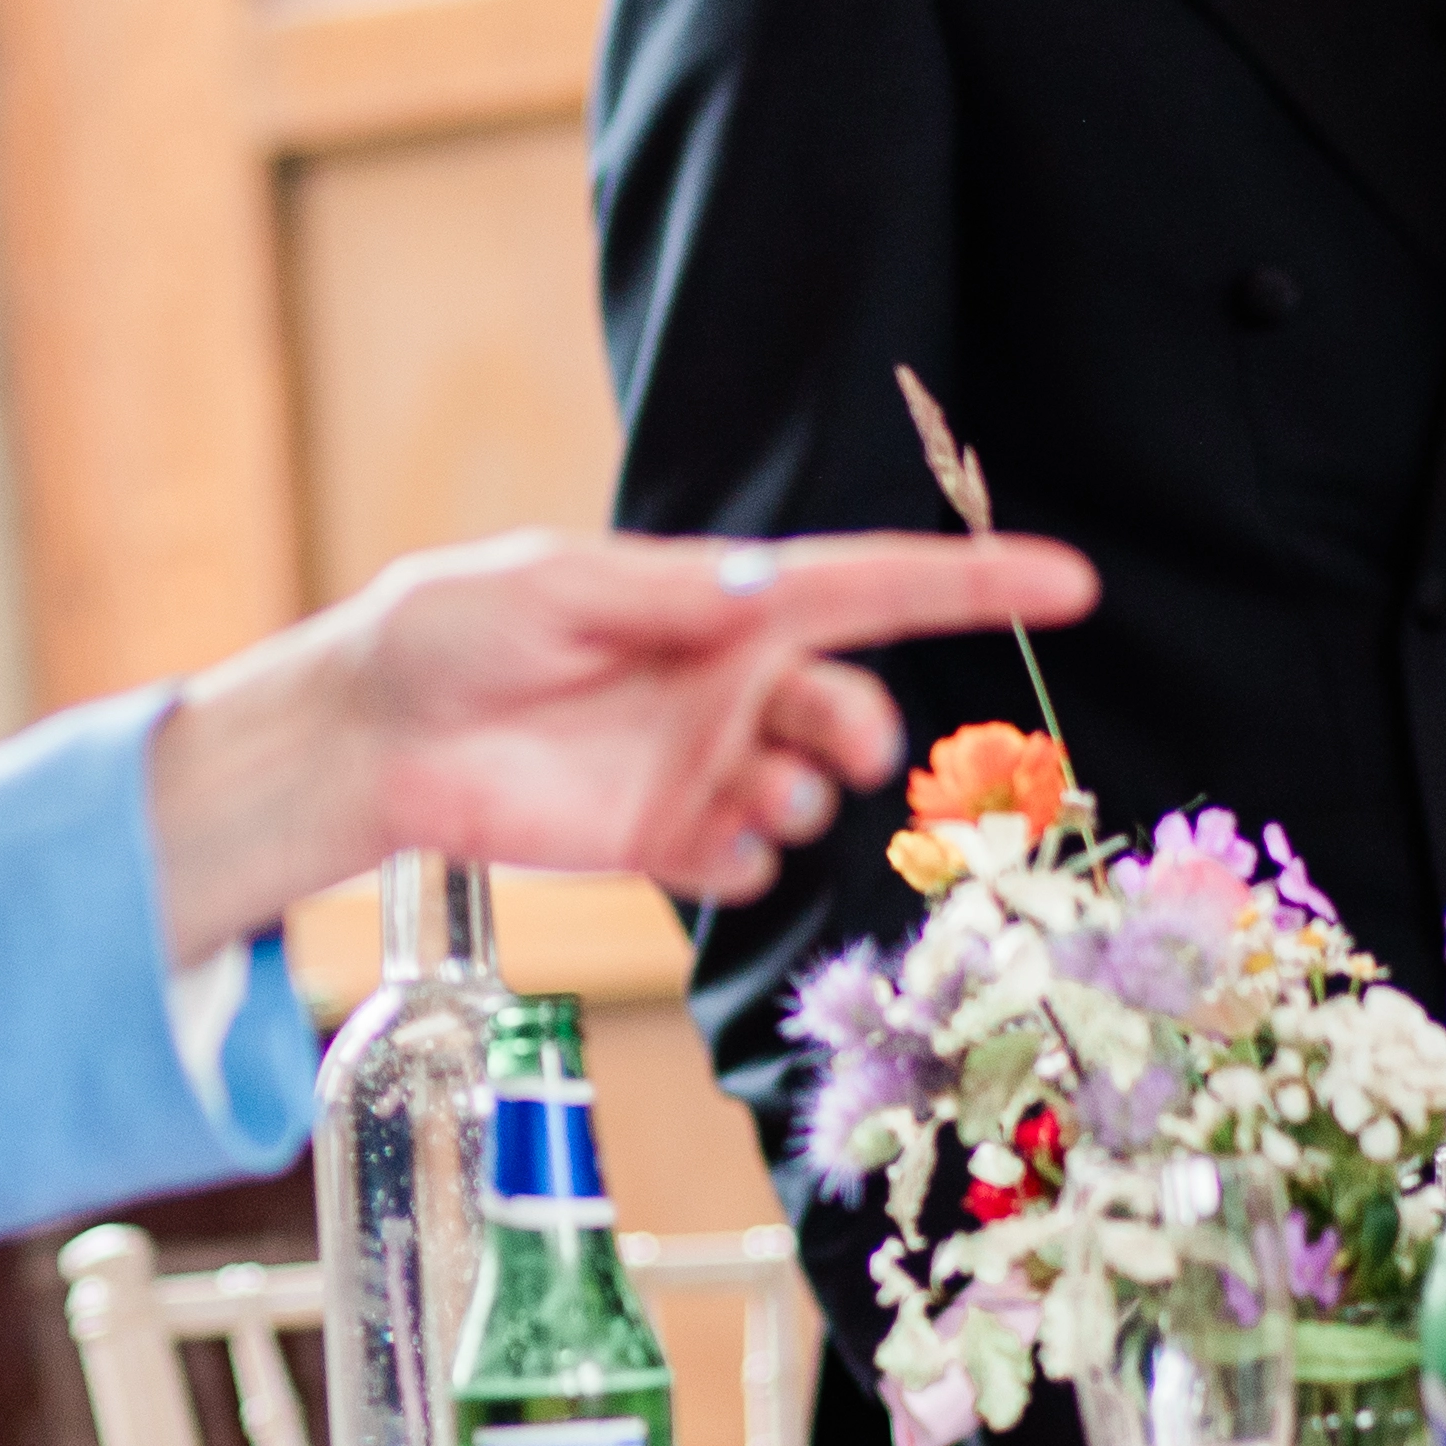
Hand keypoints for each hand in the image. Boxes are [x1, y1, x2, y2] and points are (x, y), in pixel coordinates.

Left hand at [142, 525, 1100, 962]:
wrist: (377, 732)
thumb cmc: (455, 627)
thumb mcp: (556, 588)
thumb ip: (665, 598)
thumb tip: (764, 592)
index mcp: (725, 604)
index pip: (871, 588)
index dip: (973, 582)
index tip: (1068, 581)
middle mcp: (732, 685)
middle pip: (851, 706)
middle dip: (866, 730)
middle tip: (845, 752)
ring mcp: (706, 767)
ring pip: (809, 794)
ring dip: (806, 801)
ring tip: (757, 802)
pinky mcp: (667, 842)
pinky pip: (745, 864)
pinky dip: (748, 863)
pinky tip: (716, 852)